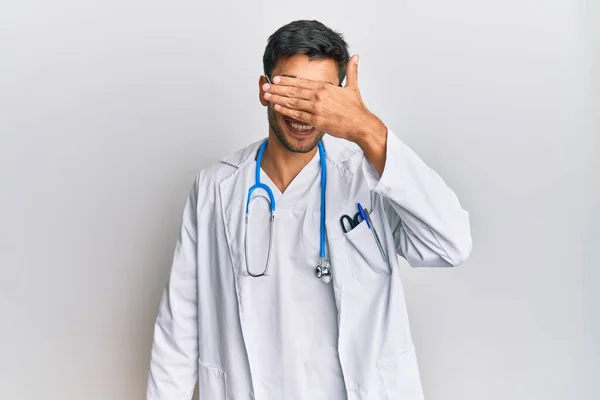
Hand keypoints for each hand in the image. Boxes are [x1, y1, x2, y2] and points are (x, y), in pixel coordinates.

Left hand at [263, 55, 383, 142]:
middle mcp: (319, 96)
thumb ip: (352, 71)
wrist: (361, 124)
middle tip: (265, 87)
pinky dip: (286, 110)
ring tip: (266, 96)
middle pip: (293, 90)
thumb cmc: (356, 109)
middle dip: (277, 88)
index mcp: (325, 87)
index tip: (276, 79)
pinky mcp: (317, 120)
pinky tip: (277, 107)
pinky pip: (298, 115)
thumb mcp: (353, 87)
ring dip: (278, 98)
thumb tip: (356, 56)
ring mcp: (317, 108)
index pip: (301, 82)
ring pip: (293, 101)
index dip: (287, 80)